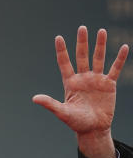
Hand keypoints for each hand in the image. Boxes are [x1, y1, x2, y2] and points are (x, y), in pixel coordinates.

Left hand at [32, 26, 128, 157]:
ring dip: (100, 45)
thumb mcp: (62, 112)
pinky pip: (115, 69)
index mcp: (70, 83)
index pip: (64, 63)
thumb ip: (50, 104)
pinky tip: (123, 47)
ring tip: (101, 30)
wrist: (93, 129)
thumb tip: (34, 98)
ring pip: (98, 58)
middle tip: (82, 28)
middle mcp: (83, 78)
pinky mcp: (109, 84)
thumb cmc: (76, 122)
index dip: (61, 51)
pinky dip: (119, 59)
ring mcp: (96, 80)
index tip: (58, 37)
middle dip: (82, 42)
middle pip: (82, 56)